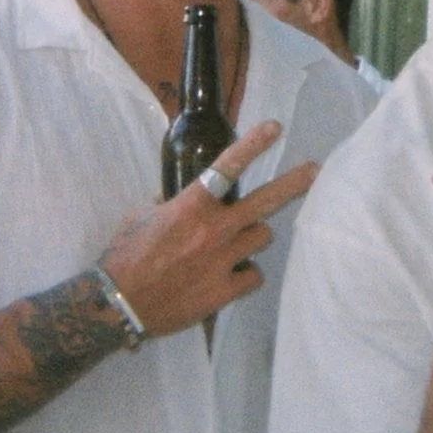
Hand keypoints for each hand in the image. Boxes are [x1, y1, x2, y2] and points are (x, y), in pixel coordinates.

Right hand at [100, 121, 315, 339]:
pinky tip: (232, 275)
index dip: (253, 145)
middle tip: (314, 171)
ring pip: (262, 237)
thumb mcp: (141, 217)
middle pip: (264, 202)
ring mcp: (222, 261)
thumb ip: (169, 204)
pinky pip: (253, 275)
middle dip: (293, 184)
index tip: (274, 128)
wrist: (118, 304)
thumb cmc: (125, 256)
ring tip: (236, 242)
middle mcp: (213, 230)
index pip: (227, 167)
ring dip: (253, 235)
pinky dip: (246, 273)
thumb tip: (181, 199)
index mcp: (191, 207)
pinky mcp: (224, 291)